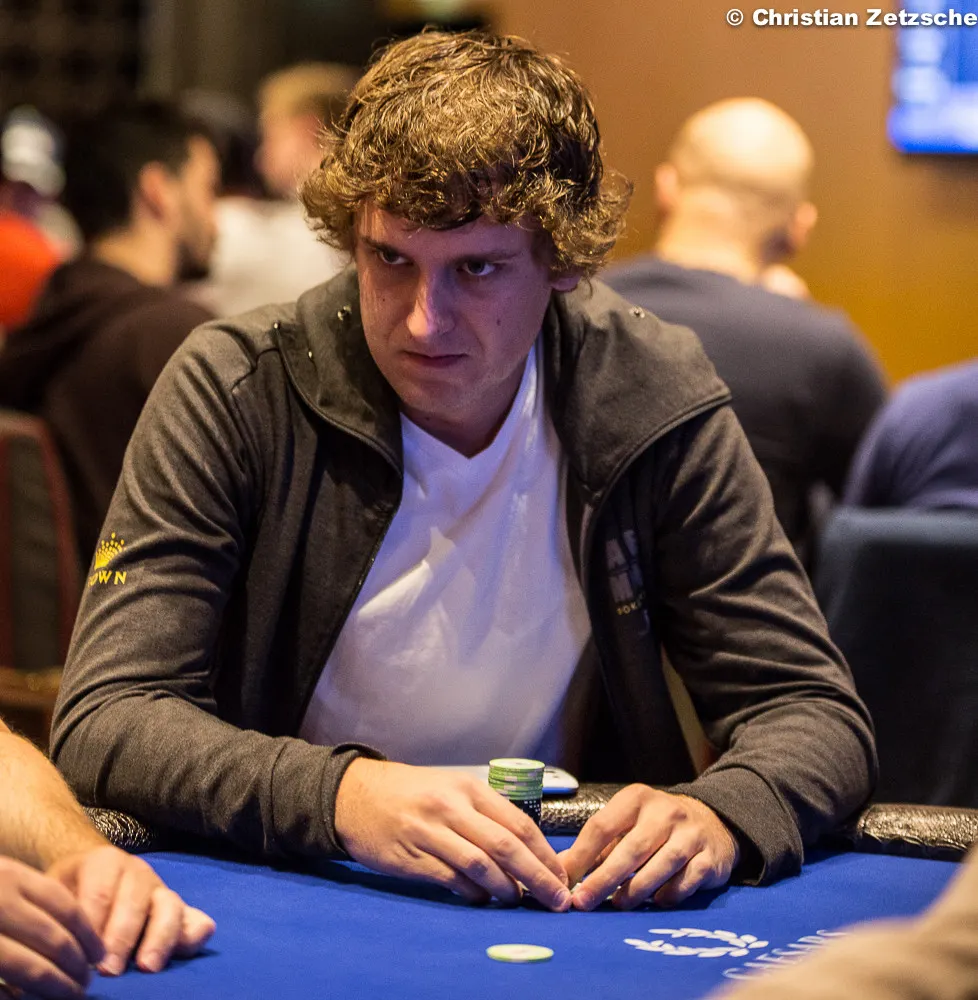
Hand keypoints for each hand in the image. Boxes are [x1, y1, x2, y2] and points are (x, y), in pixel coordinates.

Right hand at [0, 856, 102, 997]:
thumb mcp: (2, 878)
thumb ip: (30, 898)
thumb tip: (77, 939)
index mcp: (10, 876)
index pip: (65, 907)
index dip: (88, 933)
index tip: (99, 953)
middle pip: (53, 939)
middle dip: (76, 964)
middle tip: (85, 982)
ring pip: (28, 967)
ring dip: (55, 986)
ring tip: (69, 995)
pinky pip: (0, 984)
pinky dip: (14, 994)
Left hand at [46, 845, 214, 976]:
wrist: (88, 877)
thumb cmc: (67, 892)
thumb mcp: (54, 892)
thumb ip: (57, 912)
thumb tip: (53, 942)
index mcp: (104, 862)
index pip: (99, 894)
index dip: (93, 926)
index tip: (84, 957)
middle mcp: (137, 871)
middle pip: (135, 901)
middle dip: (123, 937)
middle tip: (109, 971)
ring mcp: (161, 889)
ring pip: (169, 906)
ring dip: (160, 937)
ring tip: (148, 967)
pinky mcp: (179, 909)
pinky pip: (195, 916)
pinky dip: (195, 932)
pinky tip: (189, 948)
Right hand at [334, 759, 571, 909]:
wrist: (356, 795)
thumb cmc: (412, 793)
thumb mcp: (451, 788)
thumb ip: (484, 814)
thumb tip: (525, 852)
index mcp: (468, 788)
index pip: (518, 823)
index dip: (545, 854)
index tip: (562, 876)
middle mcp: (452, 807)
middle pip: (506, 846)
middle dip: (538, 877)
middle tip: (557, 900)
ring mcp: (430, 832)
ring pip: (481, 865)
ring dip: (506, 889)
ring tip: (517, 901)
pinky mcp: (410, 857)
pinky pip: (451, 880)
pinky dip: (472, 894)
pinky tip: (481, 900)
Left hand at [559, 785, 738, 909]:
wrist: (711, 822)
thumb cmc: (656, 827)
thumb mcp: (626, 825)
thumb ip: (595, 847)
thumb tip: (559, 868)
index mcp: (636, 799)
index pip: (602, 826)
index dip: (581, 855)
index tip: (565, 880)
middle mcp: (665, 812)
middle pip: (630, 848)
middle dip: (604, 878)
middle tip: (584, 902)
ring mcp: (690, 834)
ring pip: (661, 864)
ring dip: (636, 889)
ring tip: (618, 904)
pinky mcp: (710, 858)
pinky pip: (687, 881)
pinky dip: (669, 894)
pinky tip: (656, 902)